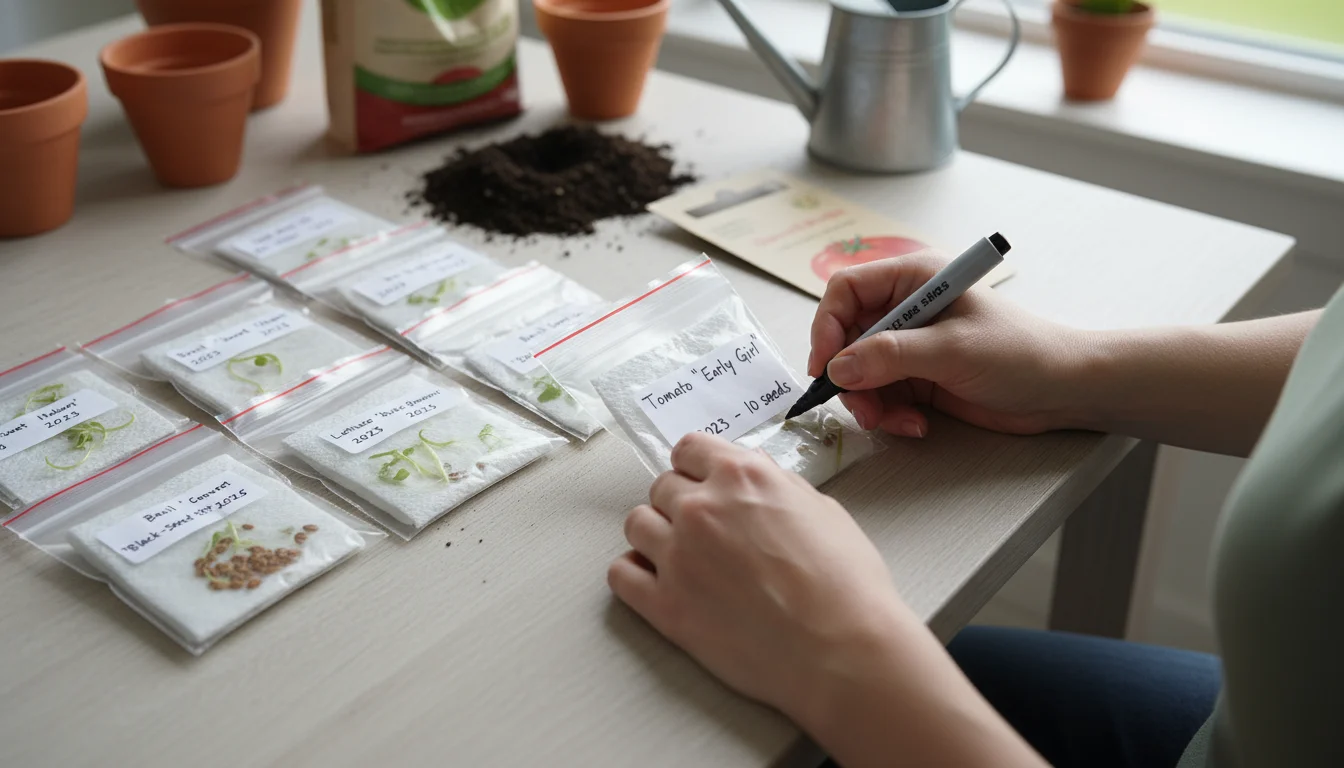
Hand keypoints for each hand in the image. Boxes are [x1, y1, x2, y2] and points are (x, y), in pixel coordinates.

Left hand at [607, 432, 911, 724]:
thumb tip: (753, 480)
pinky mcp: (665, 606)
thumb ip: (776, 486)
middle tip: (704, 531)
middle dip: (680, 504)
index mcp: (741, 476)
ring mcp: (678, 556)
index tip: (701, 482)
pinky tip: (656, 582)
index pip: (688, 449)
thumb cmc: (846, 586)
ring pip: (636, 525)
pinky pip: (621, 574)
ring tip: (682, 557)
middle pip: (661, 487)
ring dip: (655, 535)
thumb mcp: (821, 510)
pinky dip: (634, 574)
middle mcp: (702, 508)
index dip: (696, 468)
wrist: (843, 651)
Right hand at [809, 251, 1083, 437]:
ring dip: (868, 402)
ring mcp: (910, 345)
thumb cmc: (1020, 353)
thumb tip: (838, 367)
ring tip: (893, 421)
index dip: (827, 326)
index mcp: (913, 279)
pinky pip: (881, 396)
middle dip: (849, 376)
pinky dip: (889, 414)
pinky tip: (916, 424)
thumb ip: (892, 356)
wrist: (1063, 390)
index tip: (825, 366)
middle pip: (845, 337)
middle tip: (862, 407)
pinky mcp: (917, 377)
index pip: (846, 291)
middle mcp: (905, 308)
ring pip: (858, 373)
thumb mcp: (952, 350)